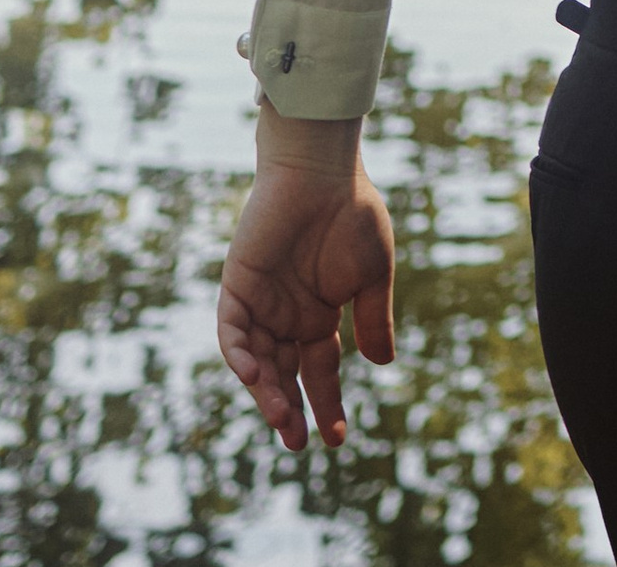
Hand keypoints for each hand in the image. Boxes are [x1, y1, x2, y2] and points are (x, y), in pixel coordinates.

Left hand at [218, 108, 395, 450]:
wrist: (323, 172)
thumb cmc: (354, 214)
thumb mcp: (373, 273)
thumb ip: (373, 318)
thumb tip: (383, 364)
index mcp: (320, 315)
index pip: (320, 371)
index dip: (327, 404)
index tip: (338, 439)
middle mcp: (287, 317)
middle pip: (285, 375)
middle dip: (290, 411)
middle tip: (299, 444)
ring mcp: (260, 304)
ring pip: (257, 362)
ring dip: (266, 392)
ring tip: (282, 419)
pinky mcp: (237, 288)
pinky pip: (232, 332)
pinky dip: (240, 355)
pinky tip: (254, 375)